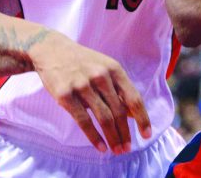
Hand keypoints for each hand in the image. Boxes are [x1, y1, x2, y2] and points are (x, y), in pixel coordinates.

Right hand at [30, 32, 150, 153]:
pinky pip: (83, 120)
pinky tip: (101, 146)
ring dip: (112, 137)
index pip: (134, 98)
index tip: (147, 134)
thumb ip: (119, 89)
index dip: (142, 118)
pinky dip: (94, 136)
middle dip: (125, 133)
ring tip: (117, 150)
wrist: (53, 50)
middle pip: (119, 111)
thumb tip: (134, 114)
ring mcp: (82, 85)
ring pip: (104, 117)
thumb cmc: (84, 63)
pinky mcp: (65, 95)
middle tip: (127, 148)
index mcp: (115, 70)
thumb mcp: (106, 68)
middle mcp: (101, 76)